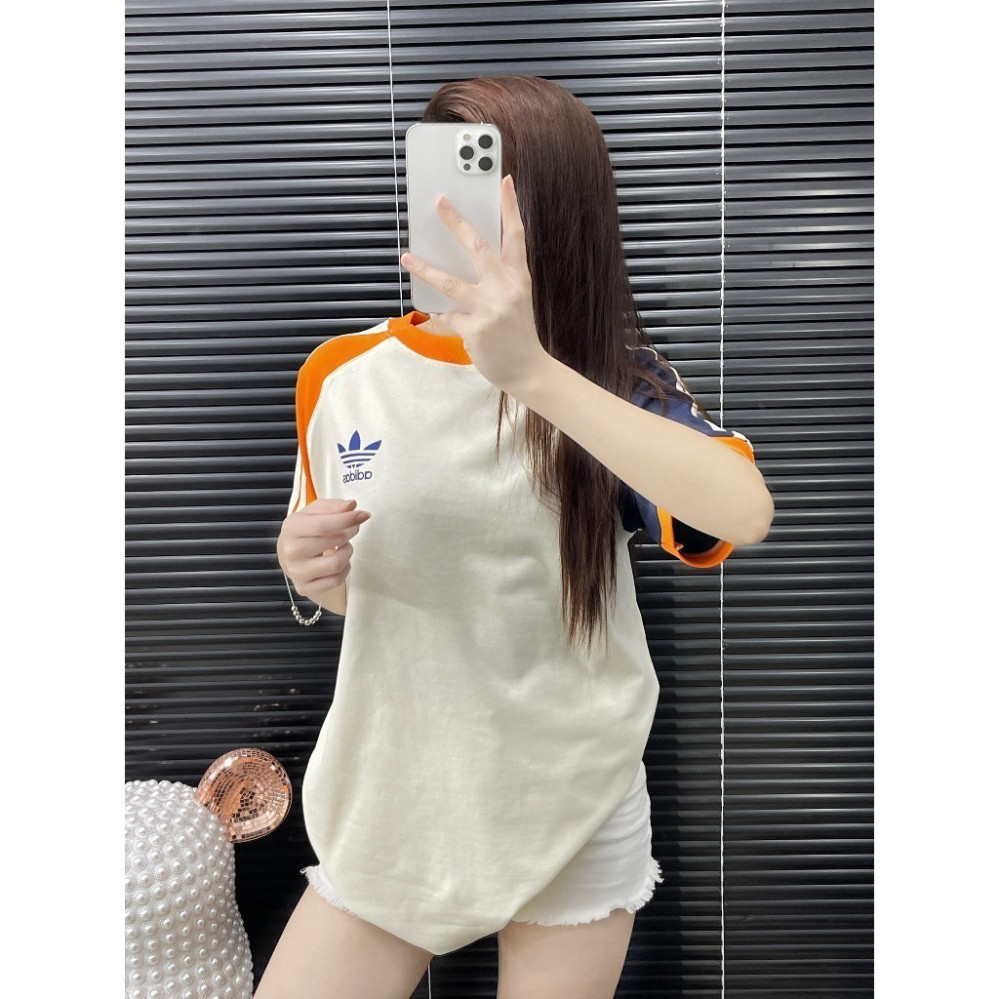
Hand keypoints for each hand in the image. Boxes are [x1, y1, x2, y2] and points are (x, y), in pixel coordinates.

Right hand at [277, 497, 369, 604]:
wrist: (289, 554)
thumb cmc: (306, 529)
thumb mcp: (315, 512)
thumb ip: (333, 506)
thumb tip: (351, 505)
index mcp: (291, 528)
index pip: (322, 525)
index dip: (347, 519)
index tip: (364, 515)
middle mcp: (291, 552)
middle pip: (334, 541)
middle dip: (350, 531)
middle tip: (353, 528)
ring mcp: (296, 572)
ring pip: (337, 564)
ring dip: (348, 552)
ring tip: (344, 545)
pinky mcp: (304, 587)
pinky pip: (336, 581)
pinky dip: (344, 569)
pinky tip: (339, 561)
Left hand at [399, 174, 549, 395]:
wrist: (528, 371)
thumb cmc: (519, 334)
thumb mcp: (516, 300)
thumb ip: (498, 278)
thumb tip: (462, 259)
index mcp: (519, 278)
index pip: (515, 235)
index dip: (510, 206)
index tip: (505, 181)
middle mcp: (505, 289)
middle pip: (477, 247)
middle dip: (456, 222)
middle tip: (439, 203)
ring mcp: (489, 309)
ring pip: (449, 282)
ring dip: (425, 268)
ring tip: (407, 258)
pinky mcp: (474, 330)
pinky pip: (445, 318)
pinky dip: (434, 317)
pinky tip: (425, 316)